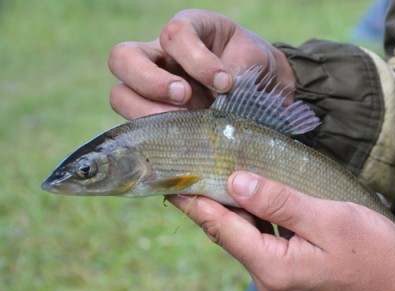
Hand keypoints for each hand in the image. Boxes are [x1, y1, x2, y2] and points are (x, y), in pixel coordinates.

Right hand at [108, 9, 295, 118]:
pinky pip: (137, 128)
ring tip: (183, 123)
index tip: (225, 82)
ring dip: (146, 112)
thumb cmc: (252, 69)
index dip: (195, 58)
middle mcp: (160, 57)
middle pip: (122, 58)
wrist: (262, 93)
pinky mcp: (157, 119)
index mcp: (187, 31)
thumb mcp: (251, 61)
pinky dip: (155, 136)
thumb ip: (235, 72)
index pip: (173, 34)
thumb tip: (218, 99)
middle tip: (185, 97)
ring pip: (120, 95)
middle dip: (150, 81)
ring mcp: (153, 89)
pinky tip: (183, 141)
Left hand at [168, 173, 394, 290]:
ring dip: (237, 211)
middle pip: (231, 235)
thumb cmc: (375, 252)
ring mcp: (283, 284)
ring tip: (223, 175)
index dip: (194, 202)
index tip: (169, 180)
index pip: (221, 229)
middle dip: (213, 202)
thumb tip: (236, 182)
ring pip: (249, 240)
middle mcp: (270, 282)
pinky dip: (259, 222)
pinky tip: (260, 201)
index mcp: (272, 268)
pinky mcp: (296, 280)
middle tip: (196, 166)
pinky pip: (267, 246)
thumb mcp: (326, 219)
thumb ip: (279, 202)